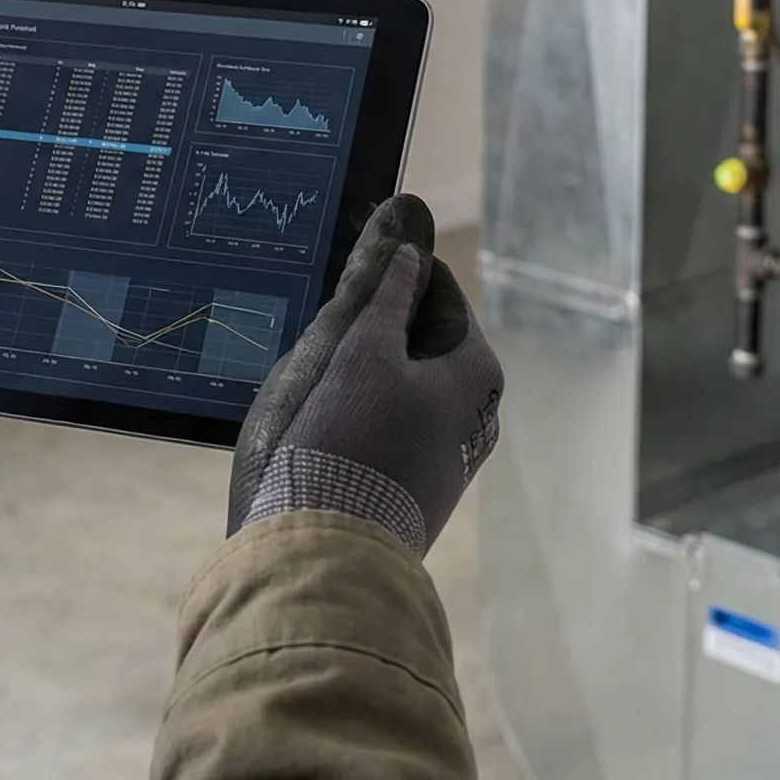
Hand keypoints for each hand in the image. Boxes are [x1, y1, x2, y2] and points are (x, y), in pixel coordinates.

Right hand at [226, 195, 502, 556]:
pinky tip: (312, 425)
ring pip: (395, 382)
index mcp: (477, 368)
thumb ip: (382, 281)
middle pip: (415, 335)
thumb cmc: (339, 444)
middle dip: (364, 326)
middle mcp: (476, 411)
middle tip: (309, 332)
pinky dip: (353, 412)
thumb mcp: (355, 347)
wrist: (322, 563)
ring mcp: (446, 454)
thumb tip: (410, 216)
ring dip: (352, 371)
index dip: (384, 266)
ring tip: (303, 384)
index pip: (434, 284)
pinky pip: (385, 425)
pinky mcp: (412, 488)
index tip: (333, 266)